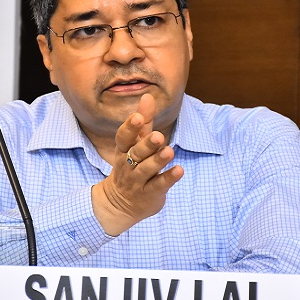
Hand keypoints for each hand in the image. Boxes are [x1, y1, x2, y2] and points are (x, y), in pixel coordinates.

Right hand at [91, 94, 183, 235]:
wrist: (120, 203)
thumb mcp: (135, 144)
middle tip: (158, 136)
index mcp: (123, 150)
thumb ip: (143, 122)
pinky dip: (169, 178)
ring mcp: (138, 181)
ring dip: (158, 160)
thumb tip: (148, 96)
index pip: (123, 138)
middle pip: (136, 153)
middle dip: (146, 144)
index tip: (138, 117)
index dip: (130, 128)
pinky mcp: (150, 194)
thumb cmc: (131, 166)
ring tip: (169, 151)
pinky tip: (179, 170)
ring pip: (146, 170)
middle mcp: (128, 165)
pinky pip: (159, 185)